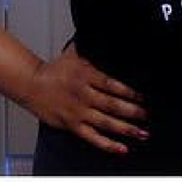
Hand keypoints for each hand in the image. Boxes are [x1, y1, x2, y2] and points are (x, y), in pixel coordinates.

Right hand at [24, 42, 149, 154]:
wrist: (31, 84)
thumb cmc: (54, 70)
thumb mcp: (75, 52)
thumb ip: (92, 46)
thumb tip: (108, 34)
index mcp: (86, 75)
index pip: (113, 85)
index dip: (131, 92)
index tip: (146, 97)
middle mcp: (84, 94)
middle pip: (113, 105)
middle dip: (134, 112)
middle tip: (149, 115)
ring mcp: (78, 111)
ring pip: (106, 123)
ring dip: (126, 129)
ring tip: (143, 133)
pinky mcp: (72, 125)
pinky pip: (92, 137)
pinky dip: (107, 144)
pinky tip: (121, 148)